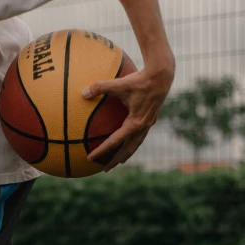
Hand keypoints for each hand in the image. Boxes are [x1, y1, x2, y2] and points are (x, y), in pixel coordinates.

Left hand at [83, 56, 174, 171]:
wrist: (161, 75)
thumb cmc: (139, 79)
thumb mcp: (118, 83)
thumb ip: (100, 88)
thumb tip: (83, 93)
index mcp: (134, 123)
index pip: (114, 142)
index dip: (101, 151)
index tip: (90, 158)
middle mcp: (142, 127)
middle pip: (127, 150)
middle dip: (115, 160)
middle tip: (105, 169)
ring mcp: (148, 124)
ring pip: (135, 145)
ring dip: (126, 154)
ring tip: (118, 161)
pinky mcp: (150, 120)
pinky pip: (140, 137)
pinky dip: (132, 143)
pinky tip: (128, 143)